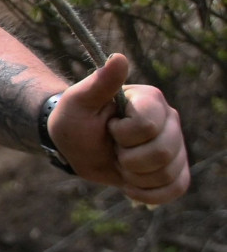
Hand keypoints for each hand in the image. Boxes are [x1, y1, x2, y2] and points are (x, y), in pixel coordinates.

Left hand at [49, 53, 190, 203]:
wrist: (76, 147)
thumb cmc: (75, 120)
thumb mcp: (78, 101)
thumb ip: (100, 83)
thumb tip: (118, 58)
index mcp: (150, 100)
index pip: (147, 126)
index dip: (122, 134)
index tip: (108, 127)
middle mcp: (170, 120)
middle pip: (161, 153)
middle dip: (127, 158)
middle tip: (113, 147)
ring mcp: (177, 145)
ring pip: (167, 173)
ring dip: (134, 175)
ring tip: (121, 161)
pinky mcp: (176, 169)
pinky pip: (175, 189)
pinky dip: (148, 192)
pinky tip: (130, 182)